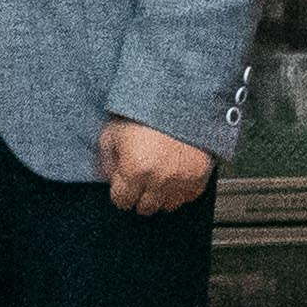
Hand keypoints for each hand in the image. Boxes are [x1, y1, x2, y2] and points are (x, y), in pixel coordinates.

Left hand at [98, 118, 217, 217]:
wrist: (181, 100)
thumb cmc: (146, 111)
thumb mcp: (113, 131)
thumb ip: (106, 158)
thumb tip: (107, 176)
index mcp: (135, 170)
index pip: (122, 201)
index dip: (119, 194)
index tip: (121, 188)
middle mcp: (159, 180)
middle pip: (144, 207)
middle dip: (138, 196)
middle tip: (137, 182)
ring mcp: (182, 181)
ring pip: (167, 206)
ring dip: (159, 196)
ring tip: (156, 179)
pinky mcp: (200, 177)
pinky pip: (187, 197)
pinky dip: (179, 191)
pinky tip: (172, 177)